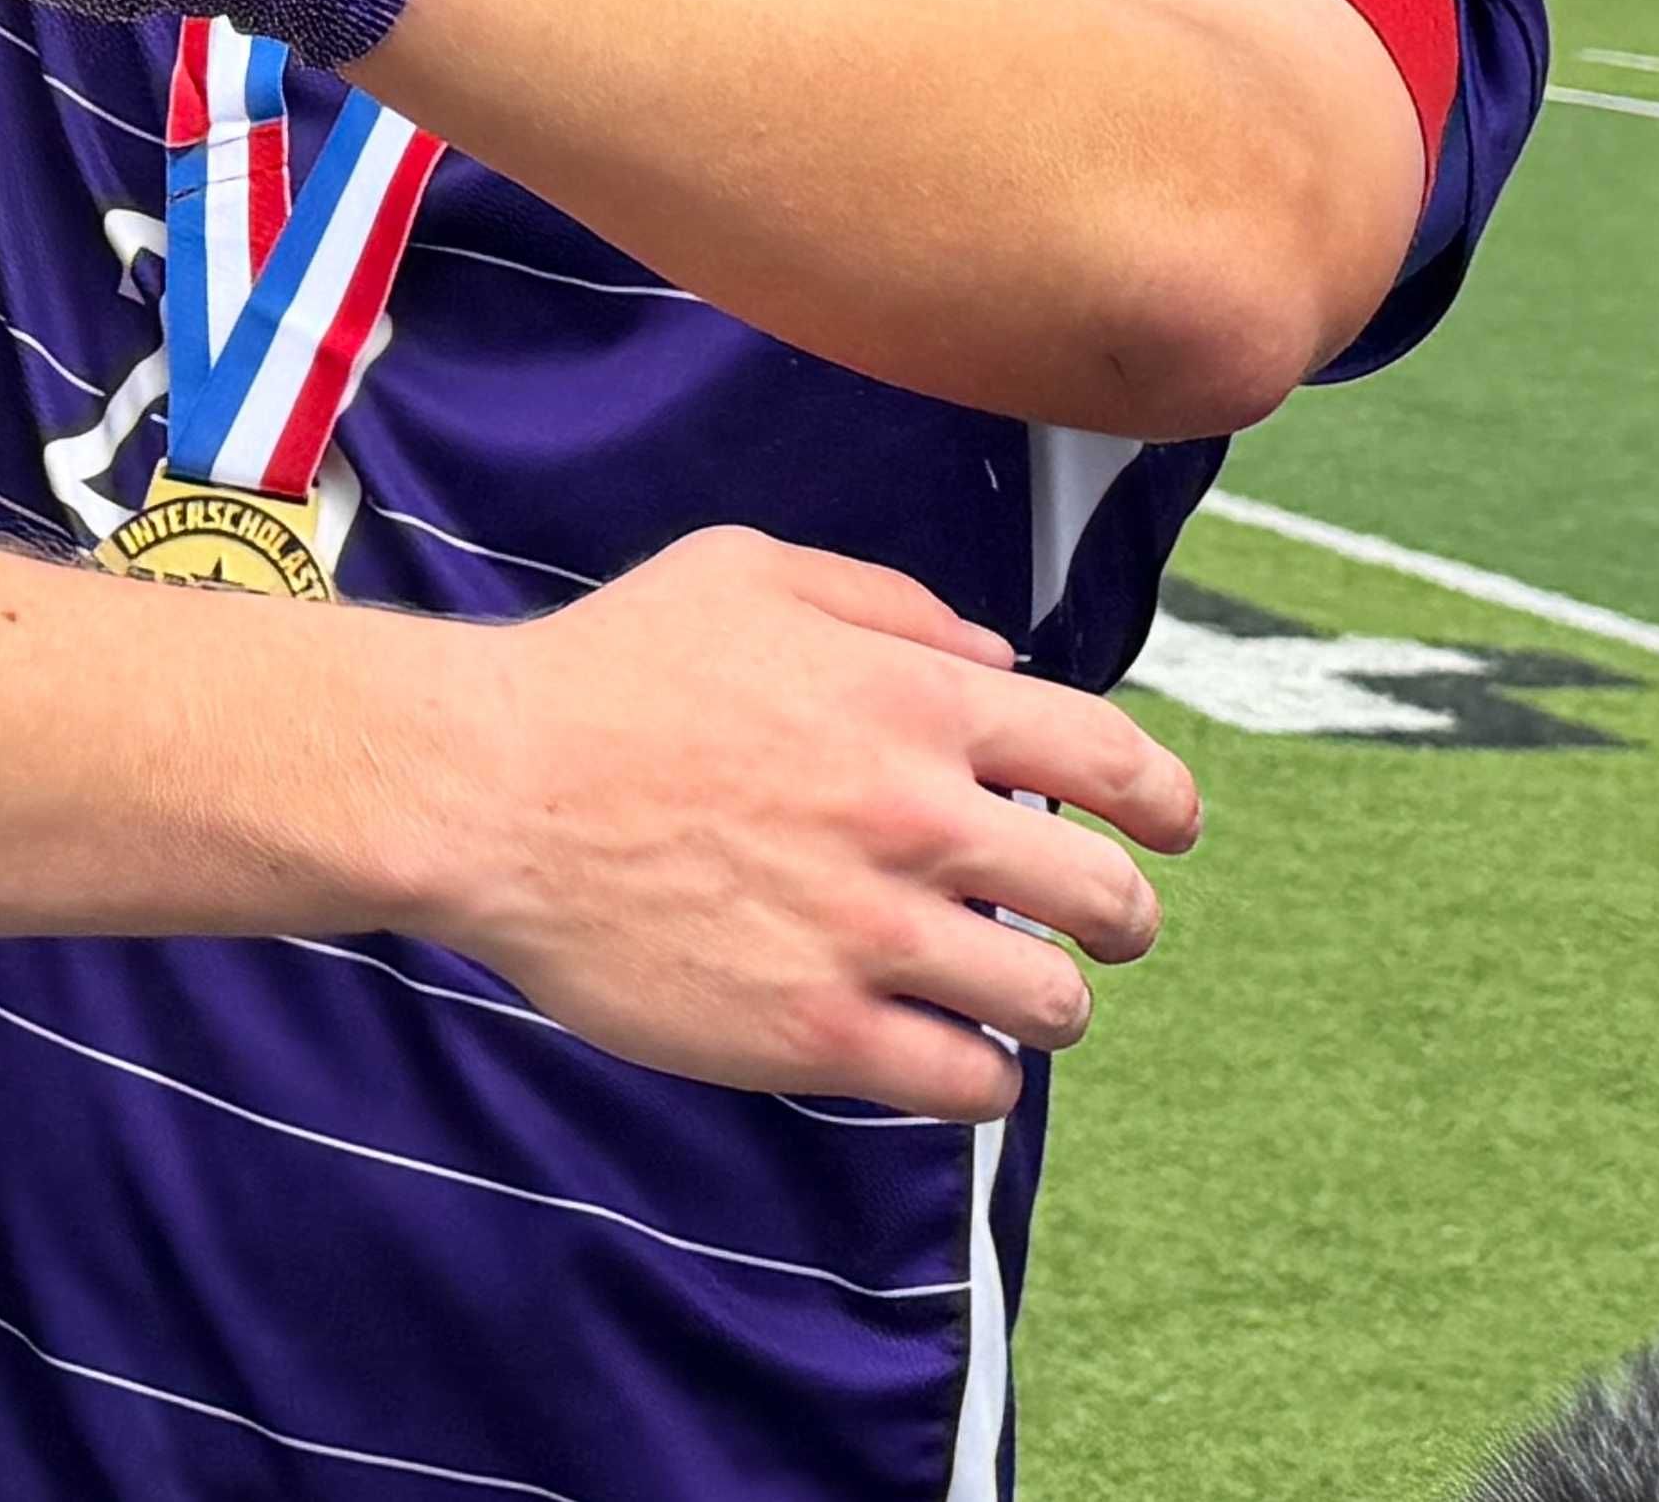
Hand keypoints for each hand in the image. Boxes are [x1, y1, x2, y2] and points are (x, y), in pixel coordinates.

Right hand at [435, 526, 1199, 1122]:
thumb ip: (889, 604)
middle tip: (1093, 928)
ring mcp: (870, 934)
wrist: (486, 787)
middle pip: (1104, 898)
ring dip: (1051, 1001)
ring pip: (1052, 1003)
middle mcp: (916, 819)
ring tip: (1013, 996)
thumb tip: (994, 659)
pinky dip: (980, 1076)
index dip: (1168, 803)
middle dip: (1119, 917)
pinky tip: (951, 1055)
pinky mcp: (814, 1031)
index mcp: (914, 702)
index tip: (1173, 831)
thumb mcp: (748, 573)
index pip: (1114, 760)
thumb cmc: (606, 669)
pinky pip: (965, 1083)